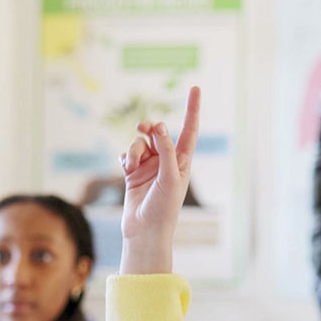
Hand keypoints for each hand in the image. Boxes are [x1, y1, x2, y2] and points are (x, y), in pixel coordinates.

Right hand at [118, 87, 200, 273]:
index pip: (189, 130)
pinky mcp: (133, 174)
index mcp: (182, 161)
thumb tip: (160, 126)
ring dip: (134, 149)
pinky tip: (125, 168)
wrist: (145, 232)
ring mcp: (149, 167)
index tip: (195, 88)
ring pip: (139, 143)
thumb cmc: (163, 209)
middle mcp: (166, 161)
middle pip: (158, 132)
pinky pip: (127, 155)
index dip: (192, 109)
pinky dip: (125, 157)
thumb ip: (165, 150)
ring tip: (131, 164)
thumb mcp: (169, 178)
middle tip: (145, 129)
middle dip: (150, 129)